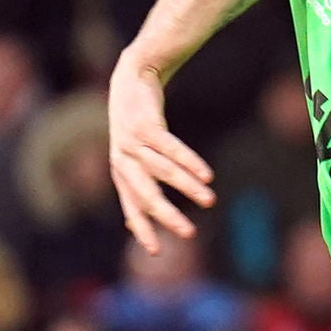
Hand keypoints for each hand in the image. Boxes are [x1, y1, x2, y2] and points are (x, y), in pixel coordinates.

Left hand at [106, 58, 216, 254]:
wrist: (131, 78)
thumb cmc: (136, 125)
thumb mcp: (132, 155)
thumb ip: (138, 183)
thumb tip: (137, 220)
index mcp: (121, 173)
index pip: (132, 208)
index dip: (142, 229)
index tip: (156, 252)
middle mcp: (124, 161)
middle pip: (146, 195)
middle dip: (167, 216)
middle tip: (189, 233)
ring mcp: (133, 142)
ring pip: (163, 172)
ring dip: (187, 188)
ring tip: (210, 200)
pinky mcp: (146, 125)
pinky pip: (171, 148)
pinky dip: (189, 162)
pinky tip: (206, 175)